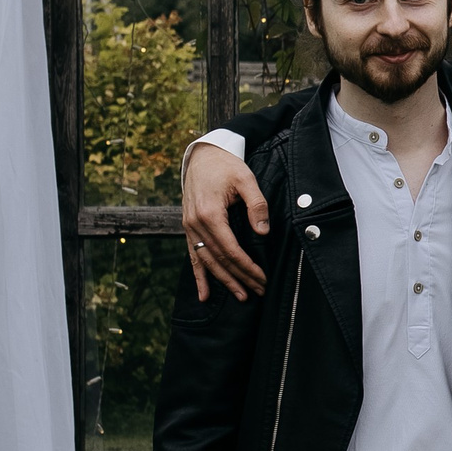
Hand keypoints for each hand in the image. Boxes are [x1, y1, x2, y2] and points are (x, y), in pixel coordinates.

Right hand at [182, 142, 269, 302]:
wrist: (203, 155)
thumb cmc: (226, 165)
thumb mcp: (246, 179)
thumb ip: (257, 205)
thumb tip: (263, 232)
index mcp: (210, 213)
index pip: (231, 249)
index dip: (247, 267)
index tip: (262, 278)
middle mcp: (196, 224)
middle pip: (220, 259)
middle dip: (239, 278)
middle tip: (257, 293)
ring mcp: (189, 227)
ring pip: (207, 261)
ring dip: (223, 281)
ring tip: (240, 295)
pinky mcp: (188, 227)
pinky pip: (192, 256)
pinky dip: (199, 276)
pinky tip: (204, 295)